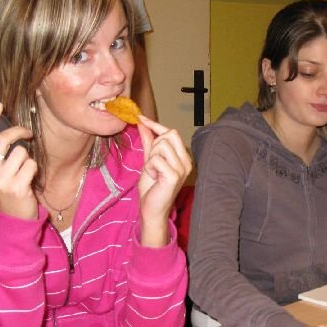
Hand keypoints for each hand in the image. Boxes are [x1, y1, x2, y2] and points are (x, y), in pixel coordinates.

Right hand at [0, 103, 37, 219]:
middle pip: (3, 139)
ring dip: (28, 158)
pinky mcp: (16, 187)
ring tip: (24, 170)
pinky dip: (34, 170)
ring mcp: (1, 181)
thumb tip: (6, 130)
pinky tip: (29, 180)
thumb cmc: (6, 191)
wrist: (13, 220)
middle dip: (19, 131)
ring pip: (21, 152)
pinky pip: (31, 165)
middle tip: (27, 133)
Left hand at [136, 115, 192, 246]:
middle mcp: (187, 161)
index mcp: (183, 157)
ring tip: (153, 172)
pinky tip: (154, 178)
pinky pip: (156, 159)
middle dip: (154, 146)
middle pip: (169, 135)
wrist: (151, 209)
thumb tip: (143, 124)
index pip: (172, 132)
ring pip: (162, 146)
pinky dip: (150, 167)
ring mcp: (182, 168)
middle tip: (152, 163)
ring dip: (151, 158)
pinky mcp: (175, 175)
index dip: (155, 125)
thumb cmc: (152, 188)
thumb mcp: (149, 161)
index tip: (140, 118)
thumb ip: (149, 142)